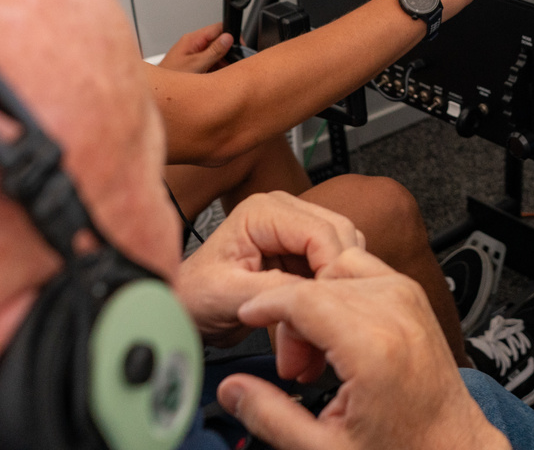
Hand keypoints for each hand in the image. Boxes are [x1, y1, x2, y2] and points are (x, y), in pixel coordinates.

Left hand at [158, 22, 232, 72]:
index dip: (231, 36)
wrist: (156, 93)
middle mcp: (192, 44)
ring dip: (220, 63)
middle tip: (228, 65)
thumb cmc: (170, 79)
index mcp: (192, 39)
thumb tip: (228, 38)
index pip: (218, 28)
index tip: (238, 47)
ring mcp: (192, 53)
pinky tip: (211, 78)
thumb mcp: (196, 66)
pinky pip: (209, 62)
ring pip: (214, 53)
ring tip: (216, 74)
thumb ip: (213, 52)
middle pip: (218, 41)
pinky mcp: (192, 63)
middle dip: (226, 53)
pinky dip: (214, 70)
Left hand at [175, 192, 364, 346]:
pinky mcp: (303, 252)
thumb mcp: (226, 295)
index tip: (327, 305)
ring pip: (345, 251)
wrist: (188, 308)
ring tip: (316, 322)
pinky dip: (333, 293)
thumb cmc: (195, 296)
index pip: (321, 232)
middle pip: (341, 237)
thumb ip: (270, 289)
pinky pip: (336, 267)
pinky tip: (316, 318)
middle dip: (337, 279)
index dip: (331, 269)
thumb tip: (312, 294)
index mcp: (262, 211)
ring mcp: (296, 231)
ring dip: (337, 287)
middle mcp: (284, 212)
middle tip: (324, 318)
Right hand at [217, 249, 509, 449]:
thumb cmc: (403, 449)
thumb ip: (270, 415)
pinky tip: (339, 333)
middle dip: (292, 318)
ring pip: (338, 269)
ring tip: (320, 353)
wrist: (453, 448)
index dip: (266, 305)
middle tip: (296, 367)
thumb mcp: (324, 448)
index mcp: (373, 346)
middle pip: (317, 284)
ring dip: (318, 302)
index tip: (249, 317)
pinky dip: (342, 291)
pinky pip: (364, 270)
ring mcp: (408, 299)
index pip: (303, 298)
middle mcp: (395, 312)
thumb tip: (232, 389)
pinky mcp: (414, 298)